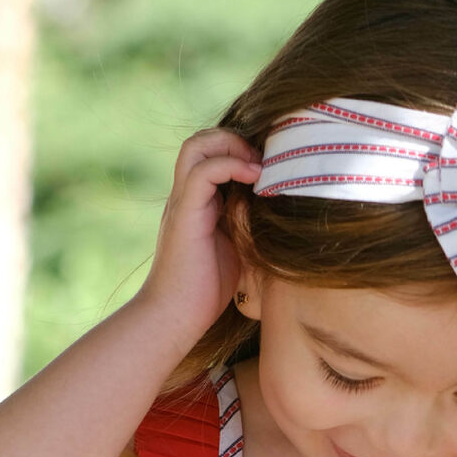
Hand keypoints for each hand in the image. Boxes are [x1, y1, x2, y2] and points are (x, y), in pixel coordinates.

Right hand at [134, 128, 263, 331]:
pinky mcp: (184, 214)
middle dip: (235, 140)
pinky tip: (255, 178)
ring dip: (232, 147)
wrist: (175, 317)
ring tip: (260, 166)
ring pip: (197, 146)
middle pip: (201, 141)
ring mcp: (182, 202)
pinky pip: (202, 172)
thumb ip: (249, 227)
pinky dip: (230, 165)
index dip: (239, 150)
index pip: (211, 155)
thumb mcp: (238, 251)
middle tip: (266, 161)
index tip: (271, 166)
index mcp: (197, 203)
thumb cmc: (207, 293)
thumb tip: (281, 214)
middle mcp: (186, 196)